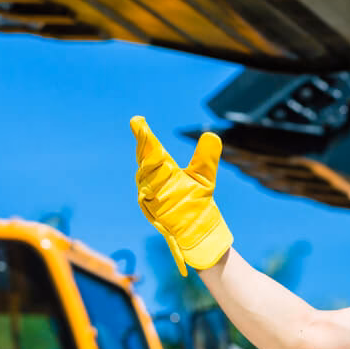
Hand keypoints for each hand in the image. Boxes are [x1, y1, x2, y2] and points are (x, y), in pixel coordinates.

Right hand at [131, 116, 232, 275]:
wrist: (198, 229)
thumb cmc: (197, 202)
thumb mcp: (204, 177)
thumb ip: (206, 157)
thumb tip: (212, 134)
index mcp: (164, 168)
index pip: (151, 148)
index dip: (144, 134)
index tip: (137, 120)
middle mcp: (154, 179)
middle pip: (145, 158)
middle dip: (143, 144)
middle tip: (141, 129)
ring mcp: (151, 193)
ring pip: (145, 175)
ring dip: (148, 163)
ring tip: (155, 151)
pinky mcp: (152, 207)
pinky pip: (147, 194)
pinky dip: (150, 185)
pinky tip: (155, 176)